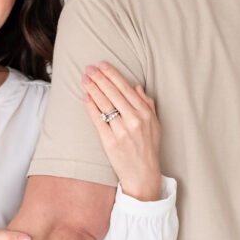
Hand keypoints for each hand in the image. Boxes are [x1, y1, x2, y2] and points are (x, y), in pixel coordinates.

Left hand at [82, 61, 161, 200]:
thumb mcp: (155, 124)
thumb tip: (136, 87)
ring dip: (93, 89)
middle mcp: (134, 120)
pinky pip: (98, 120)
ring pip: (105, 105)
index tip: (103, 65)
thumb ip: (147, 104)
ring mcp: (122, 131)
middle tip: (89, 68)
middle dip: (100, 79)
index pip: (126, 89)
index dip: (113, 75)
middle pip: (113, 94)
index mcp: (145, 114)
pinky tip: (85, 97)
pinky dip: (91, 107)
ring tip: (85, 79)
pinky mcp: (110, 141)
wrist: (143, 174)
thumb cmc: (148, 148)